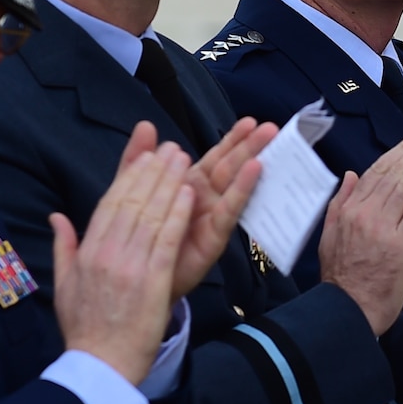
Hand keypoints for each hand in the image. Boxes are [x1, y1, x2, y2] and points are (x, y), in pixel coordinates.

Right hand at [50, 141, 194, 384]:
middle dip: (154, 172)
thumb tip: (57, 217)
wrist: (100, 365)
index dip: (130, 177)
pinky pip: (167, 241)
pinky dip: (178, 216)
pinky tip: (189, 195)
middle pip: (133, 203)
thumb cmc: (84, 328)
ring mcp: (130, 266)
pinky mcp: (152, 282)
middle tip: (171, 150)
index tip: (145, 157)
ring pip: (152, 216)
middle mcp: (107, 254)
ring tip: (185, 162)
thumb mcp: (65, 284)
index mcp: (88, 252)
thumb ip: (63, 246)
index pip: (110, 204)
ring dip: (170, 185)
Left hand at [118, 118, 275, 298]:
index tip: (250, 121)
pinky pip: (229, 209)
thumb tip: (146, 124)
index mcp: (189, 185)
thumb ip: (137, 159)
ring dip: (251, 159)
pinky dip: (242, 188)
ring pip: (234, 182)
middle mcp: (205, 199)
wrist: (134, 282)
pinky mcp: (214, 236)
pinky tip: (256, 169)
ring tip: (271, 139)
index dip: (232, 139)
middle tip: (270, 126)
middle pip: (230, 166)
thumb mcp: (131, 190)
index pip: (215, 157)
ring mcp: (211, 217)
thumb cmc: (139, 238)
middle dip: (250, 146)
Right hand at [318, 126, 402, 333]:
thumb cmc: (341, 281)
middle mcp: (365, 213)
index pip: (377, 171)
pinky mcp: (402, 244)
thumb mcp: (328, 237)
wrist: (347, 312)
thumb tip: (349, 175)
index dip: (400, 151)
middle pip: (397, 172)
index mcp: (348, 210)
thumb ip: (338, 204)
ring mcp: (384, 227)